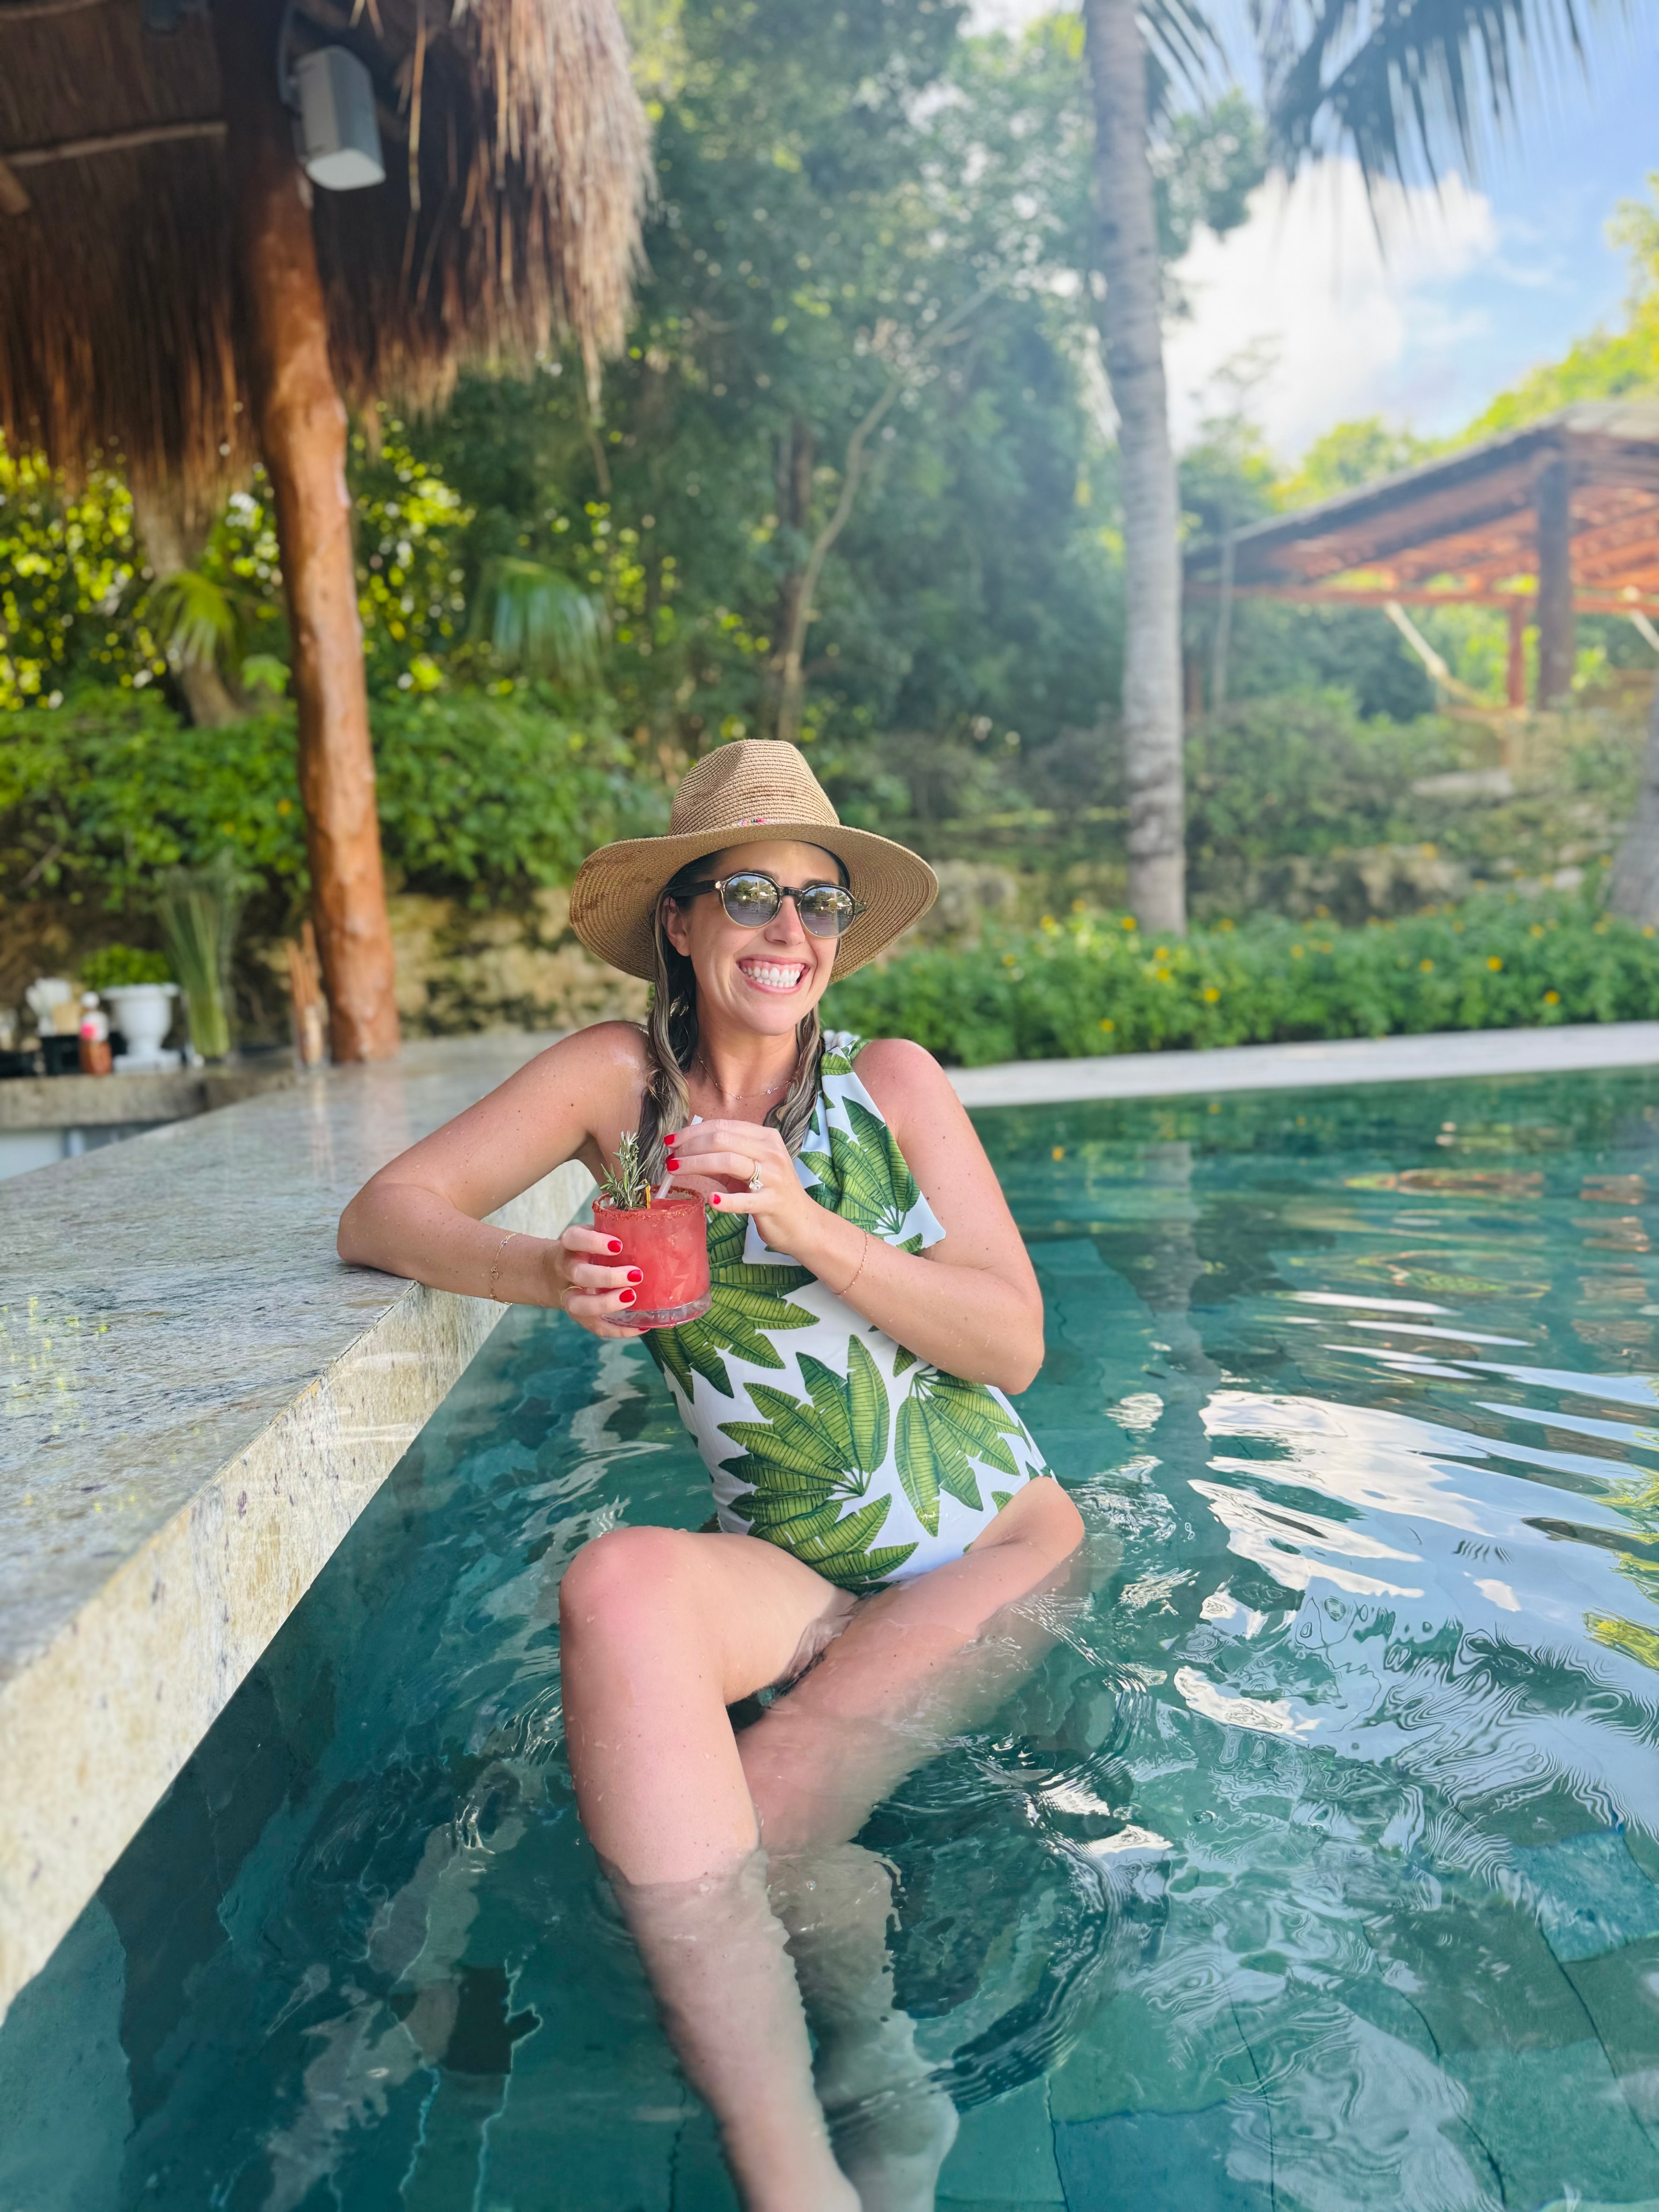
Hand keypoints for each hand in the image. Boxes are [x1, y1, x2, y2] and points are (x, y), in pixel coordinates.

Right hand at [552, 1222, 649, 1337]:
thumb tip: (656, 1232)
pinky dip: (618, 1330)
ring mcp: (569, 1295)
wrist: (552, 1273)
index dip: (594, 1242)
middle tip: (635, 1275)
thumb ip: (615, 1232)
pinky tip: (641, 1326)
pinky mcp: (578, 1316)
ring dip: (607, 1304)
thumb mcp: (593, 1235)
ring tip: (632, 1297)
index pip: (575, 1239)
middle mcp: (566, 1269)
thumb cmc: (586, 1250)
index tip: (618, 1245)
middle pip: (579, 1274)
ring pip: (580, 1305)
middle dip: (607, 1277)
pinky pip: (594, 1327)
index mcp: (570, 1246)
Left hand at [663, 1117, 821, 1259]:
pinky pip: (745, 1200)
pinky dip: (726, 1200)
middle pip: (722, 1140)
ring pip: (728, 1161)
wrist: (801, 1222)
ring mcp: (773, 1177)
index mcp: (765, 1137)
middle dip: (690, 1146)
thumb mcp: (747, 1168)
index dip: (692, 1132)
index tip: (671, 1141)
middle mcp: (771, 1152)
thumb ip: (721, 1157)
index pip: (723, 1126)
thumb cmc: (769, 1192)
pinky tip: (711, 1201)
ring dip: (696, 1164)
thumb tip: (683, 1150)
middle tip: (670, 1157)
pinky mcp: (772, 1203)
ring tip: (674, 1170)